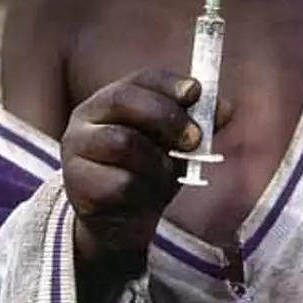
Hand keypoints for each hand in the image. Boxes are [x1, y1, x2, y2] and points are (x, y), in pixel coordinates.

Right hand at [61, 68, 232, 263]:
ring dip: (156, 162)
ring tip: (165, 175)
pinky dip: (142, 190)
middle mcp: (86, 116)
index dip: (169, 83)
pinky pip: (120, 181)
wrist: (120, 223)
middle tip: (195, 140)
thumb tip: (226, 108)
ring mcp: (76, 148)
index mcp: (111, 99)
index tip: (196, 92)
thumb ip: (198, 125)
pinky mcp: (78, 181)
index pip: (139, 79)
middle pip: (124, 100)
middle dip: (166, 117)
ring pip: (123, 142)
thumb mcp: (176, 146)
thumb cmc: (149, 172)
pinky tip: (143, 195)